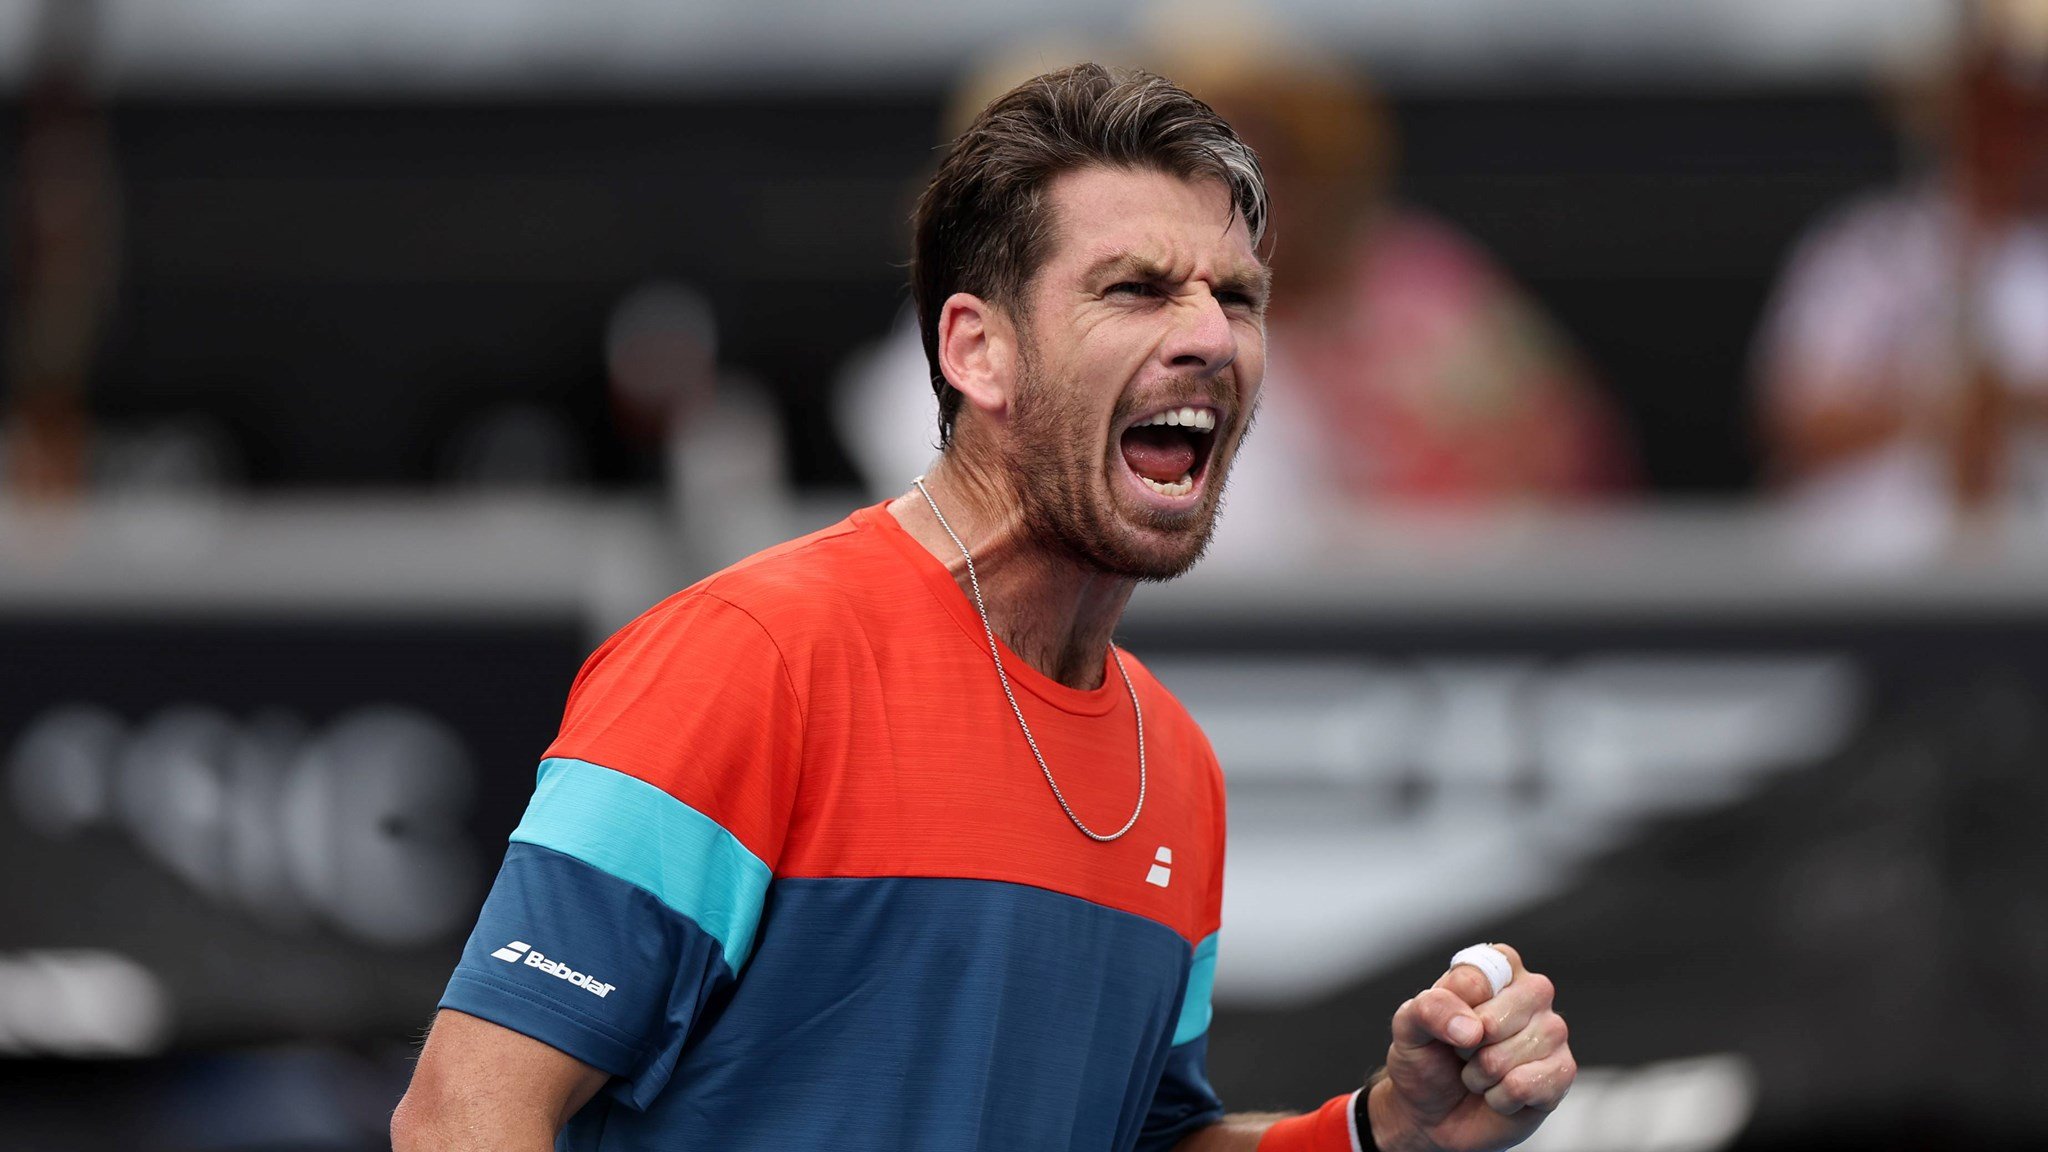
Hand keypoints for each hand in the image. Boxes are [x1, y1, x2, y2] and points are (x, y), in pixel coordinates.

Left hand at [1368, 944, 1573, 1151]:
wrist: (1432, 1115)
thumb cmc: (1425, 1060)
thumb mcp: (1408, 1026)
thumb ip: (1430, 1009)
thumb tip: (1473, 1028)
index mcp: (1497, 968)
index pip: (1477, 977)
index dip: (1453, 1007)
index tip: (1448, 1022)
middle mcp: (1532, 993)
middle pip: (1496, 1019)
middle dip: (1468, 1047)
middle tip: (1464, 1052)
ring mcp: (1552, 1032)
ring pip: (1512, 1055)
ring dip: (1482, 1075)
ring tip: (1480, 1073)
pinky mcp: (1562, 1073)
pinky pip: (1527, 1086)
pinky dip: (1500, 1098)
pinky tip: (1500, 1094)